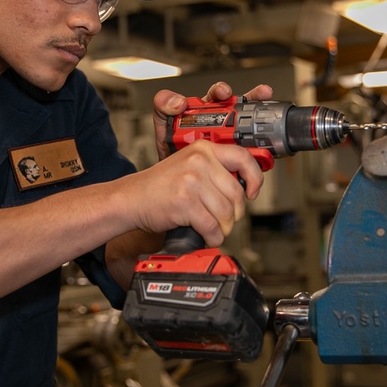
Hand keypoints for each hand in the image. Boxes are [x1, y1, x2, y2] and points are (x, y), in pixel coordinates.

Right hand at [120, 139, 263, 247]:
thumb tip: (246, 185)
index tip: (253, 192)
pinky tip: (206, 236)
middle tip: (225, 220)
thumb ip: (215, 169)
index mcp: (204, 149)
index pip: (243, 158)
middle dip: (235, 214)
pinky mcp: (184, 202)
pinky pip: (212, 226)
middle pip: (236, 194)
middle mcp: (199, 161)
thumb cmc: (160, 186)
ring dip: (223, 228)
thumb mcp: (188, 165)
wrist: (131, 198)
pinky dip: (212, 237)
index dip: (255, 178)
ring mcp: (191, 181)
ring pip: (226, 213)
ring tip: (213, 229)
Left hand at [152, 81, 273, 161]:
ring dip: (262, 123)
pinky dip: (262, 151)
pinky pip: (252, 153)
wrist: (175, 177)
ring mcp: (232, 140)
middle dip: (254, 99)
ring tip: (271, 117)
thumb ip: (164, 107)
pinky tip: (266, 150)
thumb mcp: (164, 125)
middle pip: (242, 107)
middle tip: (261, 94)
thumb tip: (177, 101)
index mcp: (207, 112)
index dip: (223, 91)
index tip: (224, 92)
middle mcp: (223, 123)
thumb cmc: (172, 148)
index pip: (218, 96)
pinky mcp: (237, 158)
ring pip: (251, 128)